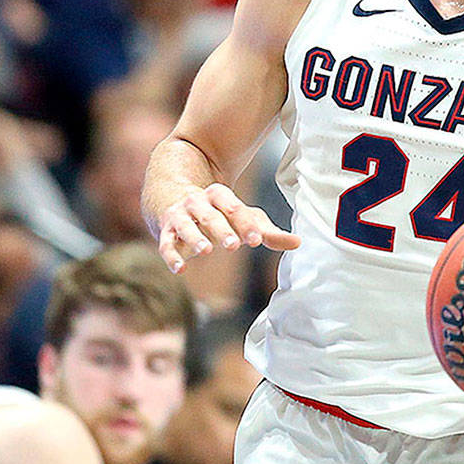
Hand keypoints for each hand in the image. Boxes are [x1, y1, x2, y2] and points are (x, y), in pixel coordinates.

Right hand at [156, 183, 299, 272]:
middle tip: (233, 245)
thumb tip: (298, 242)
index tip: (257, 240)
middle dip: (222, 229)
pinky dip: (172, 256)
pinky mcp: (165, 232)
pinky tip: (180, 269)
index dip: (246, 224)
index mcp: (220, 195)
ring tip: (206, 251)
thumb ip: (267, 232)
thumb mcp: (242, 219)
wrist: (173, 200)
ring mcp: (179, 216)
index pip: (235, 209)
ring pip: (186, 226)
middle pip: (211, 215)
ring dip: (195, 238)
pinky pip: (166, 244)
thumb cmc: (218, 214)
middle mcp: (197, 202)